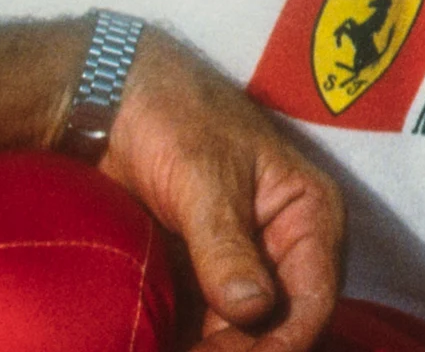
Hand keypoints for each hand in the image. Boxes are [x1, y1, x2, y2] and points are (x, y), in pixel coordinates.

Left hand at [97, 25, 345, 351]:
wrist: (111, 98)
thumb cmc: (173, 118)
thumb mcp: (204, 179)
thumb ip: (227, 246)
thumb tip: (252, 309)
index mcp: (308, 214)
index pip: (312, 299)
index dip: (281, 344)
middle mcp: (284, 246)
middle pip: (276, 325)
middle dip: (240, 351)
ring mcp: (242, 263)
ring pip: (238, 331)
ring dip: (212, 349)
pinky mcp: (202, 273)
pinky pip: (203, 322)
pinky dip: (187, 341)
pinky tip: (161, 347)